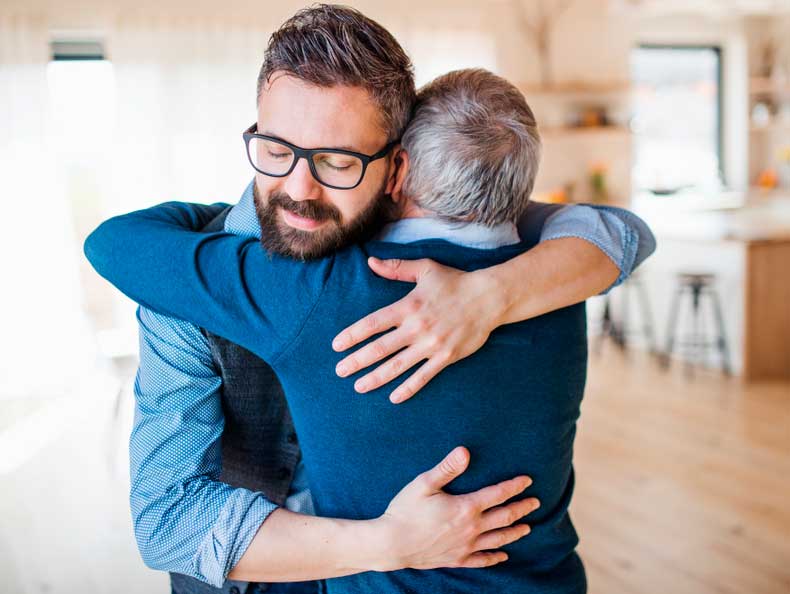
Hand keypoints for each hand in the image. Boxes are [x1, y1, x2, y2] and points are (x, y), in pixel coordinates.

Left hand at [333, 257, 504, 402]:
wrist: (489, 298)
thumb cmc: (455, 282)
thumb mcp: (425, 269)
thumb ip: (396, 269)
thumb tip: (371, 262)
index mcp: (408, 306)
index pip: (372, 324)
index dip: (352, 335)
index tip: (336, 346)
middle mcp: (416, 327)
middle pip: (380, 348)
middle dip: (357, 361)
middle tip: (339, 371)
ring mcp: (431, 344)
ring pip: (397, 366)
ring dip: (375, 378)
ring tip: (358, 386)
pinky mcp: (446, 357)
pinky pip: (423, 376)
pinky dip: (408, 388)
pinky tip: (394, 397)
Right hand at [373, 446, 537, 570]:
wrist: (392, 543)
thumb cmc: (405, 510)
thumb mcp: (424, 484)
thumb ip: (447, 468)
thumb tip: (465, 451)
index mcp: (465, 507)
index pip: (497, 494)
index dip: (514, 486)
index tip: (528, 480)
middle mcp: (471, 528)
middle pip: (504, 517)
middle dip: (522, 508)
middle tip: (536, 503)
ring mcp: (465, 546)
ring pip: (498, 539)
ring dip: (515, 532)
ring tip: (527, 528)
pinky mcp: (456, 559)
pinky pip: (482, 560)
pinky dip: (495, 557)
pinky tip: (503, 555)